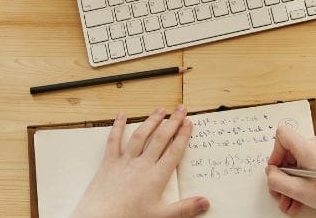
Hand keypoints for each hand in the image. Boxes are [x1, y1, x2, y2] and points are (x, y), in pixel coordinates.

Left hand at [71, 105, 209, 217]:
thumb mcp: (161, 216)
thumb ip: (184, 209)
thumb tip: (205, 202)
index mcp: (156, 177)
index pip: (174, 151)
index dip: (183, 136)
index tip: (188, 123)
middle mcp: (142, 164)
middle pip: (160, 139)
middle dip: (172, 122)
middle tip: (180, 109)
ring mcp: (125, 161)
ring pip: (140, 136)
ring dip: (151, 121)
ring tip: (160, 110)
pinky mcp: (109, 162)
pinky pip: (114, 141)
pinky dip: (117, 127)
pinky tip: (121, 116)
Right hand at [265, 125, 315, 217]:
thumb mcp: (299, 190)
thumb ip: (277, 180)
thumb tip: (270, 173)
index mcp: (309, 147)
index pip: (282, 135)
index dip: (275, 153)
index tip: (276, 171)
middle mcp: (315, 146)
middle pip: (287, 154)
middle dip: (281, 177)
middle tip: (280, 194)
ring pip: (296, 165)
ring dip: (289, 185)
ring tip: (289, 203)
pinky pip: (305, 169)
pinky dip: (300, 184)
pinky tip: (298, 201)